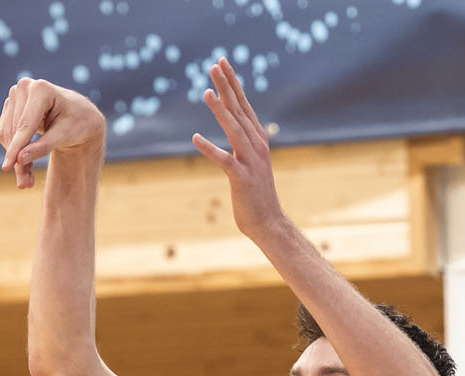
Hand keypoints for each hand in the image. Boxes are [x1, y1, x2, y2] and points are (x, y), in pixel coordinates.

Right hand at [0, 78, 106, 188]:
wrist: (78, 116)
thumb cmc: (77, 124)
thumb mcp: (65, 136)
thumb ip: (43, 147)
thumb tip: (19, 159)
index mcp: (42, 89)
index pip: (25, 125)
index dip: (16, 148)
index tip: (7, 167)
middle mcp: (25, 87)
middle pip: (14, 132)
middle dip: (18, 159)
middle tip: (27, 184)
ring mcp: (15, 95)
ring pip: (6, 135)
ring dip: (15, 158)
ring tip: (28, 178)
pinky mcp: (10, 106)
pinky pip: (5, 133)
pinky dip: (14, 151)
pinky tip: (26, 160)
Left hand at [191, 58, 285, 239]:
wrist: (269, 222)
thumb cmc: (255, 194)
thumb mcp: (250, 163)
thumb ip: (244, 144)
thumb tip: (236, 128)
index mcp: (258, 139)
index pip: (243, 105)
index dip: (232, 83)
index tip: (222, 63)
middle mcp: (257, 145)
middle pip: (239, 110)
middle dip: (226, 86)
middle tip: (214, 64)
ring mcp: (251, 161)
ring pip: (234, 130)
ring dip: (220, 110)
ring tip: (206, 92)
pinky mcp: (242, 178)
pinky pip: (224, 161)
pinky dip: (210, 149)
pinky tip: (195, 138)